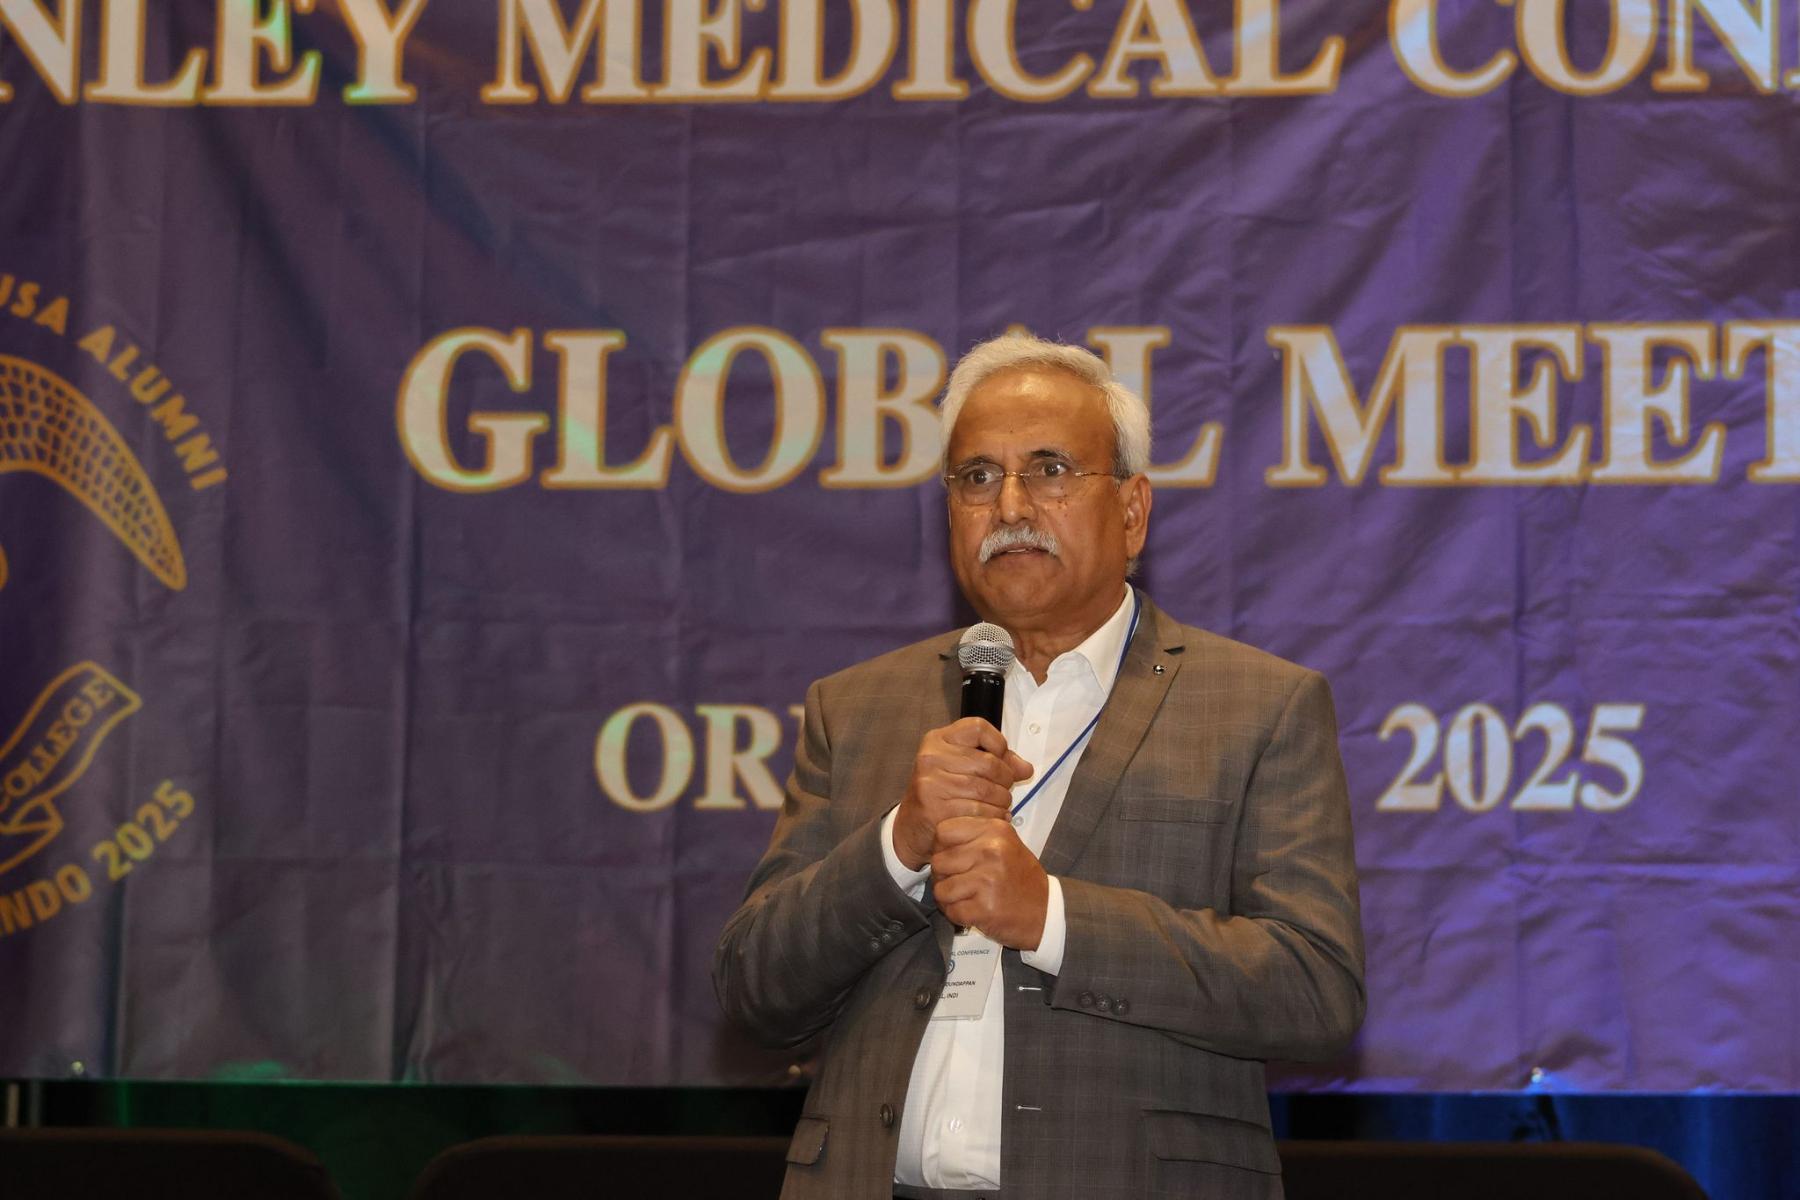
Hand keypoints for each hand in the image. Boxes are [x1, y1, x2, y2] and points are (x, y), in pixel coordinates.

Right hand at [893, 718, 1032, 870]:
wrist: (912, 826)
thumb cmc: (942, 792)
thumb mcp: (964, 767)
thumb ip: (997, 762)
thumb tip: (1026, 768)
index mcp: (938, 740)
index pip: (978, 728)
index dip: (998, 743)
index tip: (999, 758)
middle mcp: (931, 757)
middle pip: (988, 762)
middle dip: (1005, 780)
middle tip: (1004, 791)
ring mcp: (930, 783)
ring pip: (986, 790)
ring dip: (1001, 802)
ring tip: (999, 806)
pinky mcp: (934, 809)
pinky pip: (978, 811)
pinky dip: (992, 817)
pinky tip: (991, 818)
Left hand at [930, 816, 1048, 950]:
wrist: (1046, 912)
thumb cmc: (1020, 877)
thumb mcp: (1004, 843)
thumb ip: (974, 836)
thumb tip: (936, 840)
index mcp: (995, 830)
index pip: (944, 831)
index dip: (942, 847)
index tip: (954, 859)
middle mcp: (991, 851)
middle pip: (938, 861)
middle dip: (944, 876)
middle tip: (961, 883)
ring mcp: (987, 880)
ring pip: (940, 888)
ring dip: (949, 898)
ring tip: (967, 898)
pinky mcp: (984, 908)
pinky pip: (951, 910)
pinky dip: (957, 915)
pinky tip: (972, 912)